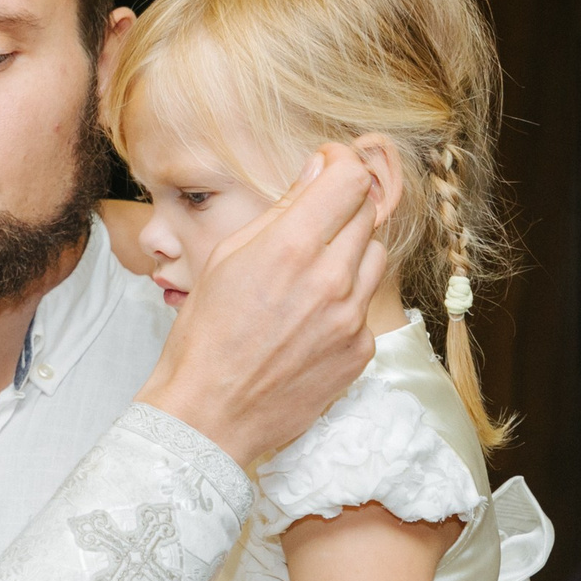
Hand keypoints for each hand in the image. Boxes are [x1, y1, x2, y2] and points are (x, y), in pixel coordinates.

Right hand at [134, 143, 386, 465]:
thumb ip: (279, 212)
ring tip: (310, 276)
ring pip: (376, 257)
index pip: (350, 178)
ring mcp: (351, 317)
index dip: (339, 165)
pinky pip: (366, 307)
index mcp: (290, 247)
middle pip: (366, 212)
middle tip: (312, 225)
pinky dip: (345, 303)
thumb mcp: (225, 259)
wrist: (209, 415)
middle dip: (342, 208)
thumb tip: (316, 173)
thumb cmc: (205, 336)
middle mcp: (330, 278)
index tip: (326, 170)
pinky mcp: (360, 350)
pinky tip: (308, 321)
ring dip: (350, 254)